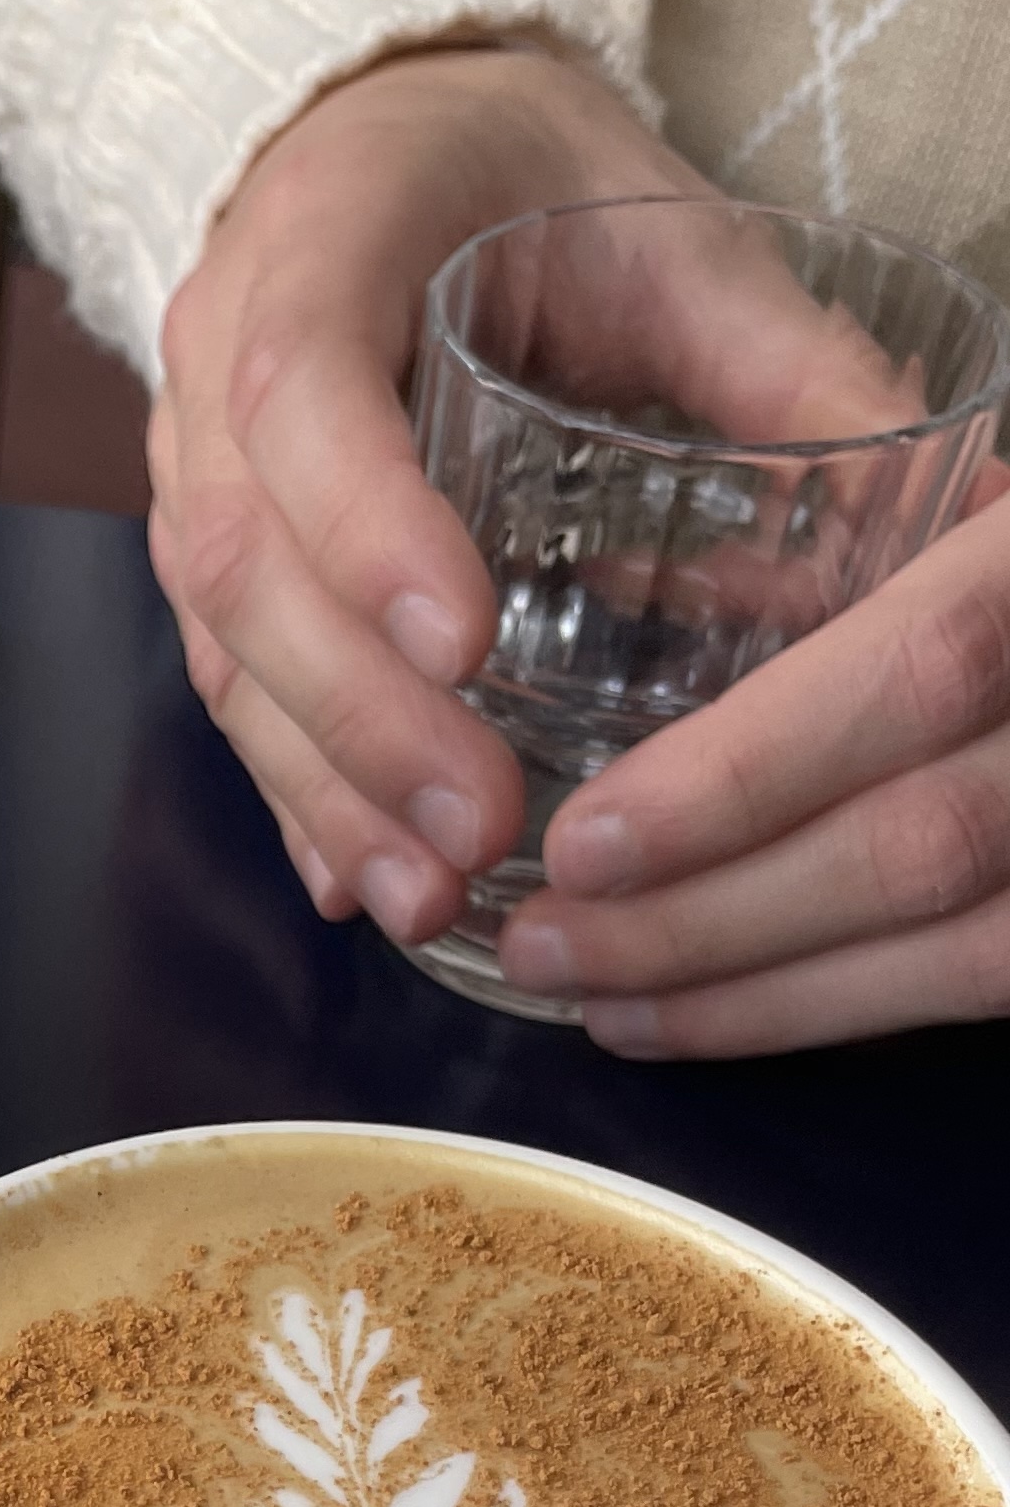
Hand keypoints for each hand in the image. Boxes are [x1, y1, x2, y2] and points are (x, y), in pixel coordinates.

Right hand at [148, 45, 705, 943]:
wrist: (369, 146)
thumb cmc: (516, 182)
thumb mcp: (663, 235)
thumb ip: (784, 361)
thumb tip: (958, 492)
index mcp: (317, 243)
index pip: (301, 391)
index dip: (366, 524)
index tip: (465, 641)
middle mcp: (214, 366)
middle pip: (242, 562)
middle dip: (361, 716)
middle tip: (480, 826)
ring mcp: (187, 470)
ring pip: (223, 649)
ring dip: (325, 786)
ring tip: (429, 893)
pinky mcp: (205, 560)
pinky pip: (227, 690)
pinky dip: (296, 794)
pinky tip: (361, 879)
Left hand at [498, 467, 1009, 1050]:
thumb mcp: (990, 488)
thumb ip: (878, 529)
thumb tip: (677, 597)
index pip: (921, 668)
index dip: (741, 774)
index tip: (581, 840)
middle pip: (923, 842)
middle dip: (708, 918)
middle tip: (541, 945)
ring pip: (965, 953)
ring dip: (759, 998)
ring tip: (598, 1004)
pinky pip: (994, 986)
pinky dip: (848, 1011)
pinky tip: (725, 1018)